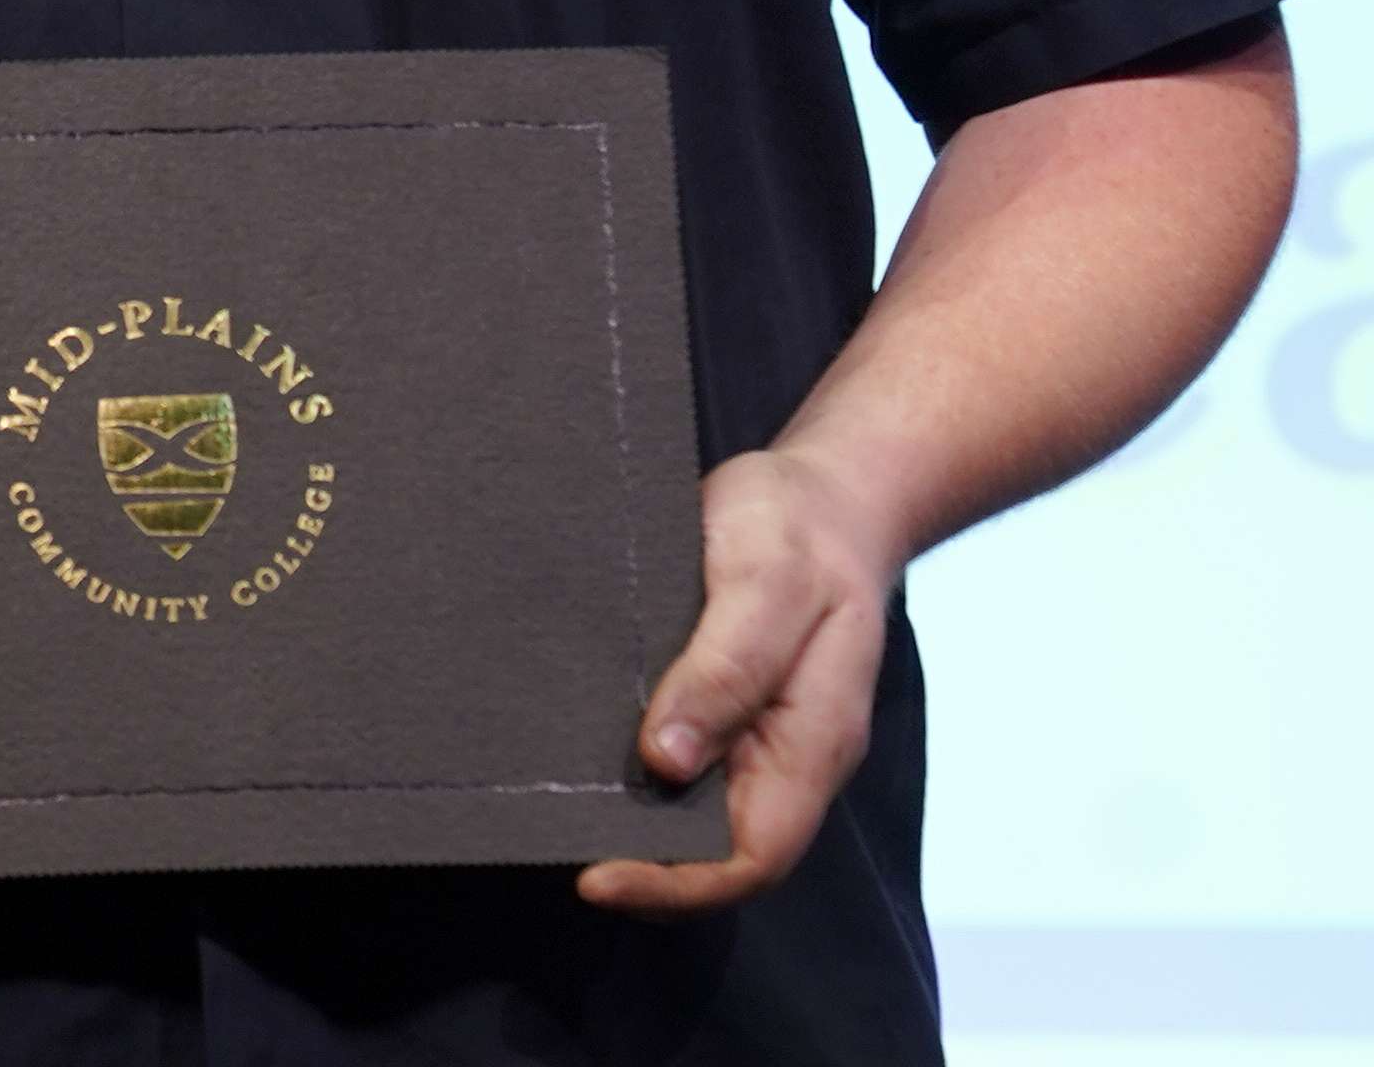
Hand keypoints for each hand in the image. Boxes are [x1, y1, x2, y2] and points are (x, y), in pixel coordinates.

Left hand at [578, 445, 899, 915]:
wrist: (824, 490)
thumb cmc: (801, 528)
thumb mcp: (766, 582)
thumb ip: (725, 669)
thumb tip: (667, 761)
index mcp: (813, 744)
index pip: (752, 858)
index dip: (674, 884)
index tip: (594, 875)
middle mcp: (782, 757)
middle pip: (715, 851)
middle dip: (640, 865)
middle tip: (549, 836)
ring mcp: (752, 736)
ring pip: (691, 812)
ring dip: (627, 821)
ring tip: (550, 804)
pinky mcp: (718, 705)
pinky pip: (678, 762)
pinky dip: (629, 773)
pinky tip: (572, 751)